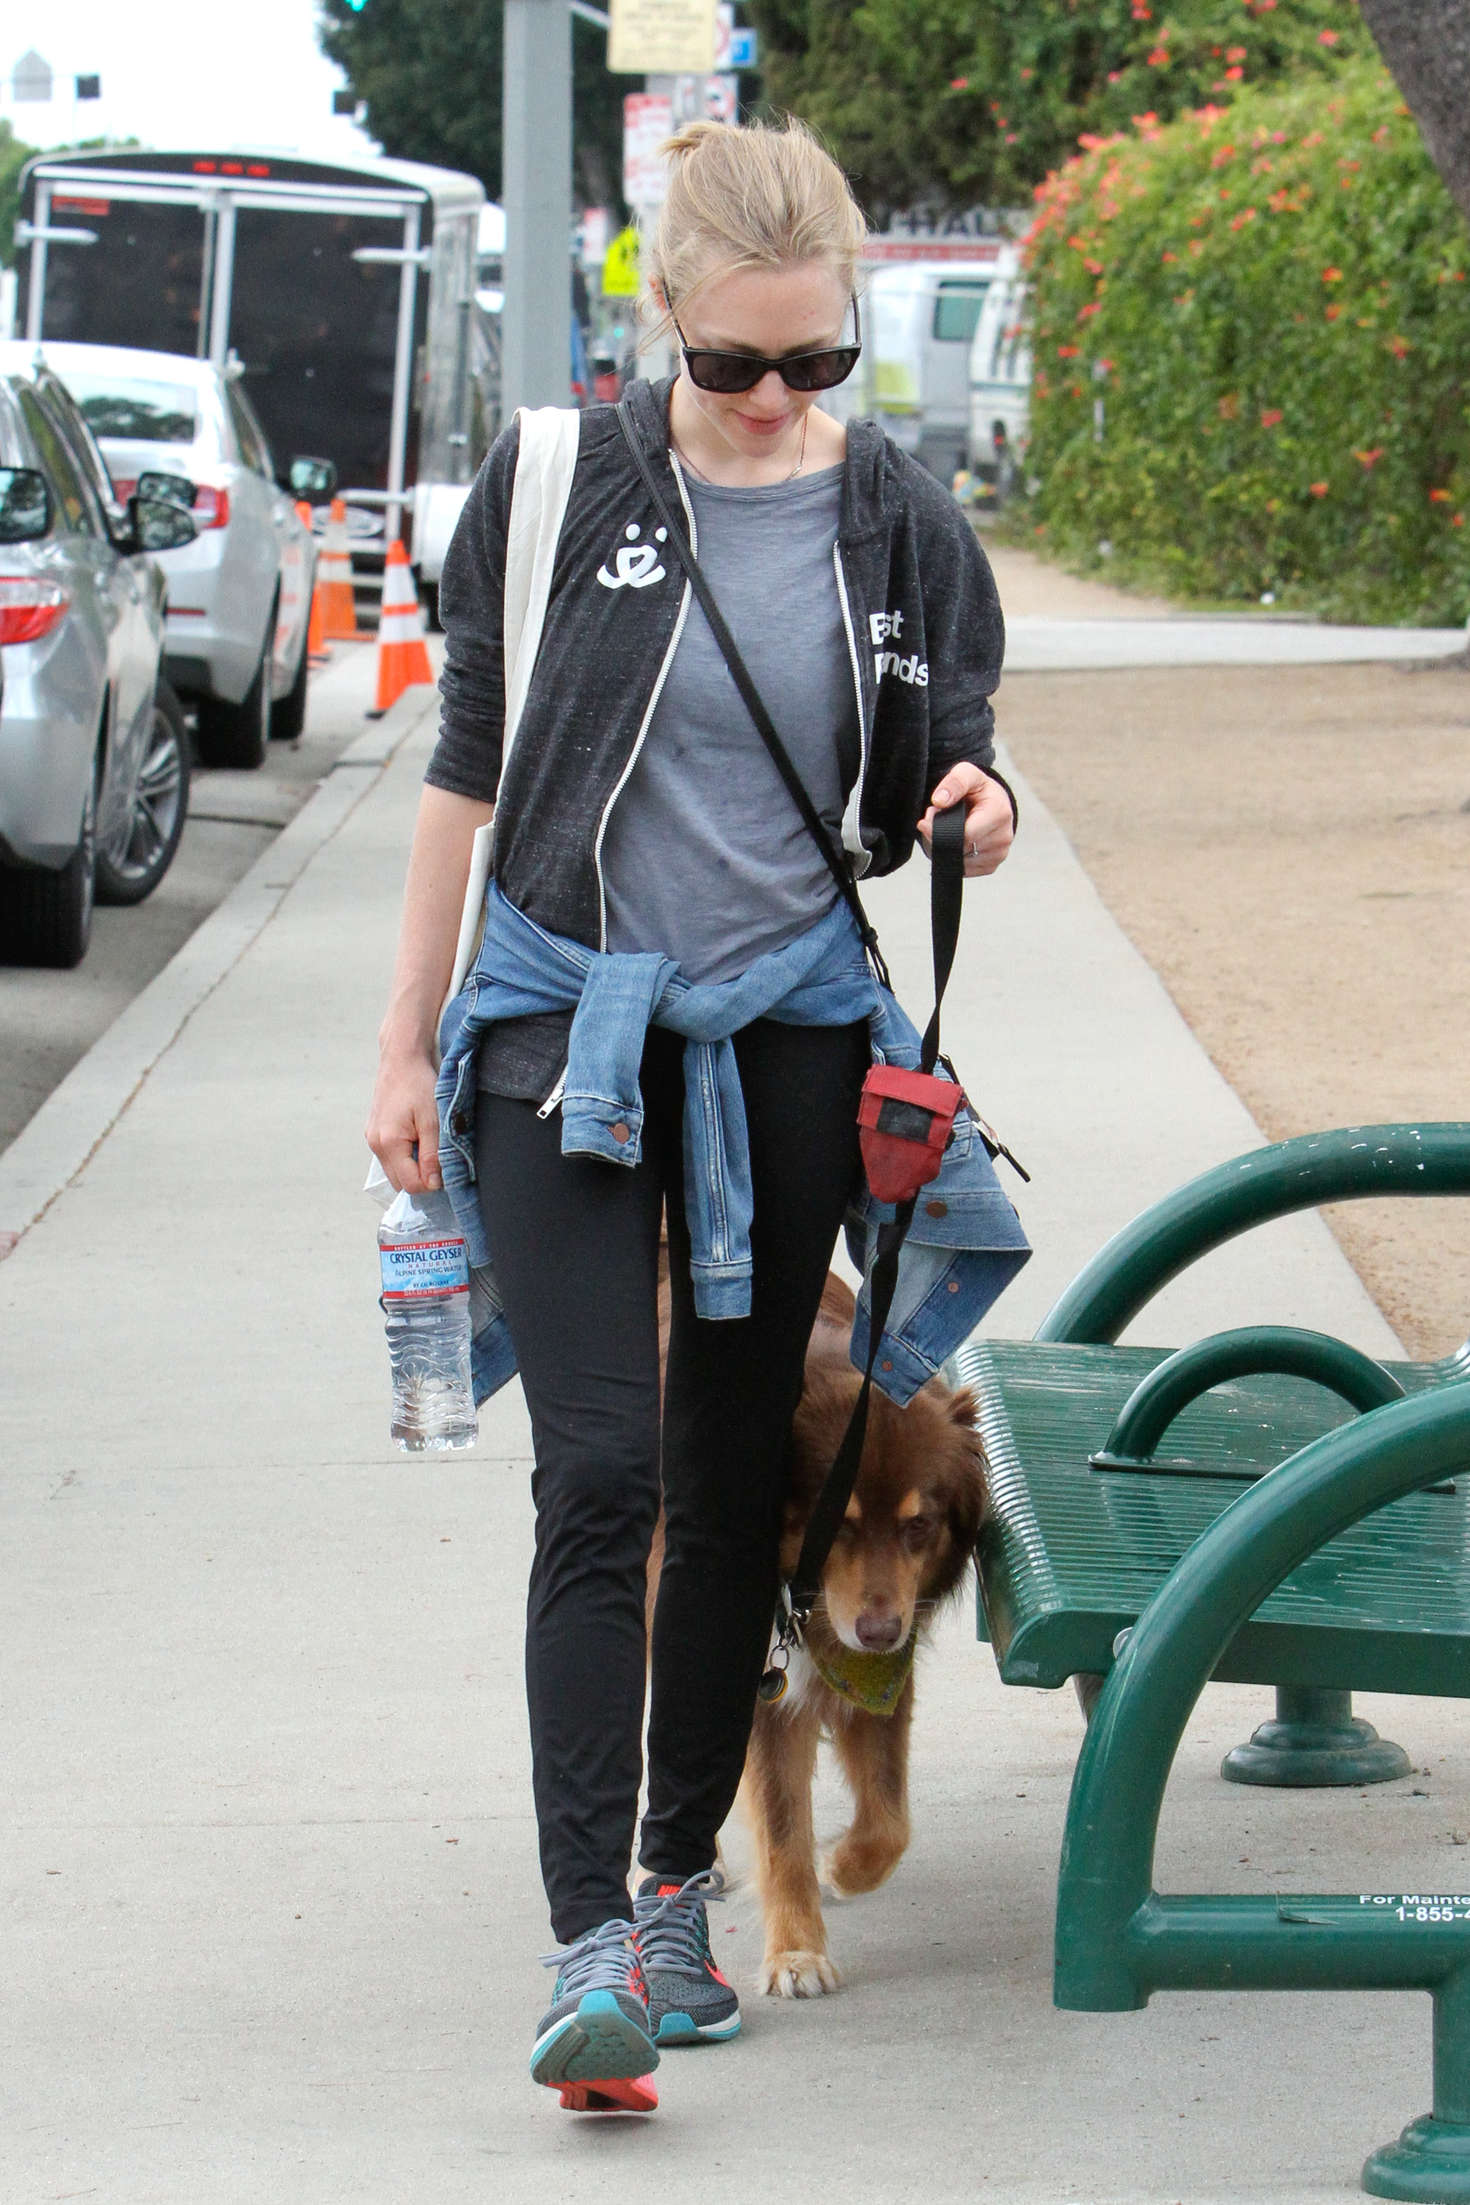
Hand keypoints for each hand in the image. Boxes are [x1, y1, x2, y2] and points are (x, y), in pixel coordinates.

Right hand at [365, 1047, 441, 1193]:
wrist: (401, 1060)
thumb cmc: (419, 1084)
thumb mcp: (433, 1120)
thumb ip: (433, 1154)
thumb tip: (433, 1183)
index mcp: (389, 1143)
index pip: (410, 1184)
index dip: (431, 1182)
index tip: (445, 1166)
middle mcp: (375, 1145)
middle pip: (400, 1183)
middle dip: (421, 1177)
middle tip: (438, 1156)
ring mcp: (371, 1139)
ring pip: (394, 1171)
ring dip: (412, 1167)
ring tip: (427, 1143)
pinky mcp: (373, 1133)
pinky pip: (390, 1158)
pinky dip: (405, 1156)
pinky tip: (417, 1137)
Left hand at [917, 763, 1014, 876]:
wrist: (991, 802)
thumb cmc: (977, 788)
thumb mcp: (966, 773)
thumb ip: (953, 782)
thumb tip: (939, 801)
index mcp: (1000, 813)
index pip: (965, 834)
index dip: (941, 829)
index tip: (928, 819)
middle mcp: (1004, 836)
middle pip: (961, 850)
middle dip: (943, 837)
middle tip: (939, 821)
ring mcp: (999, 854)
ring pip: (961, 862)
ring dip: (948, 849)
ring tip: (952, 829)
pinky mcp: (992, 865)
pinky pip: (965, 870)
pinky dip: (956, 859)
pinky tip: (958, 842)